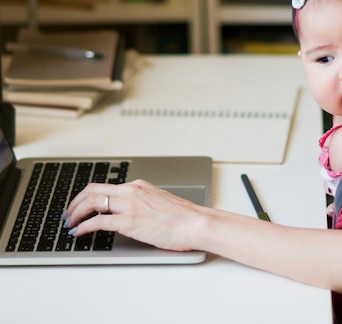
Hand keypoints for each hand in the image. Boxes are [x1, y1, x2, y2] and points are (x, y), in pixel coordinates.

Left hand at [64, 180, 207, 251]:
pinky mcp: (129, 222)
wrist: (195, 223)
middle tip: (68, 214)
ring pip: (92, 203)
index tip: (80, 205)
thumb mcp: (160, 202)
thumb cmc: (184, 217)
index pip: (105, 186)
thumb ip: (143, 202)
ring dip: (75, 213)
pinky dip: (84, 227)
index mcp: (140, 186)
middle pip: (92, 190)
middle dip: (75, 203)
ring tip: (70, 224)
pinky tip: (79, 233)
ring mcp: (130, 206)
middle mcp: (132, 191)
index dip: (87, 196)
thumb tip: (131, 211)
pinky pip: (98, 222)